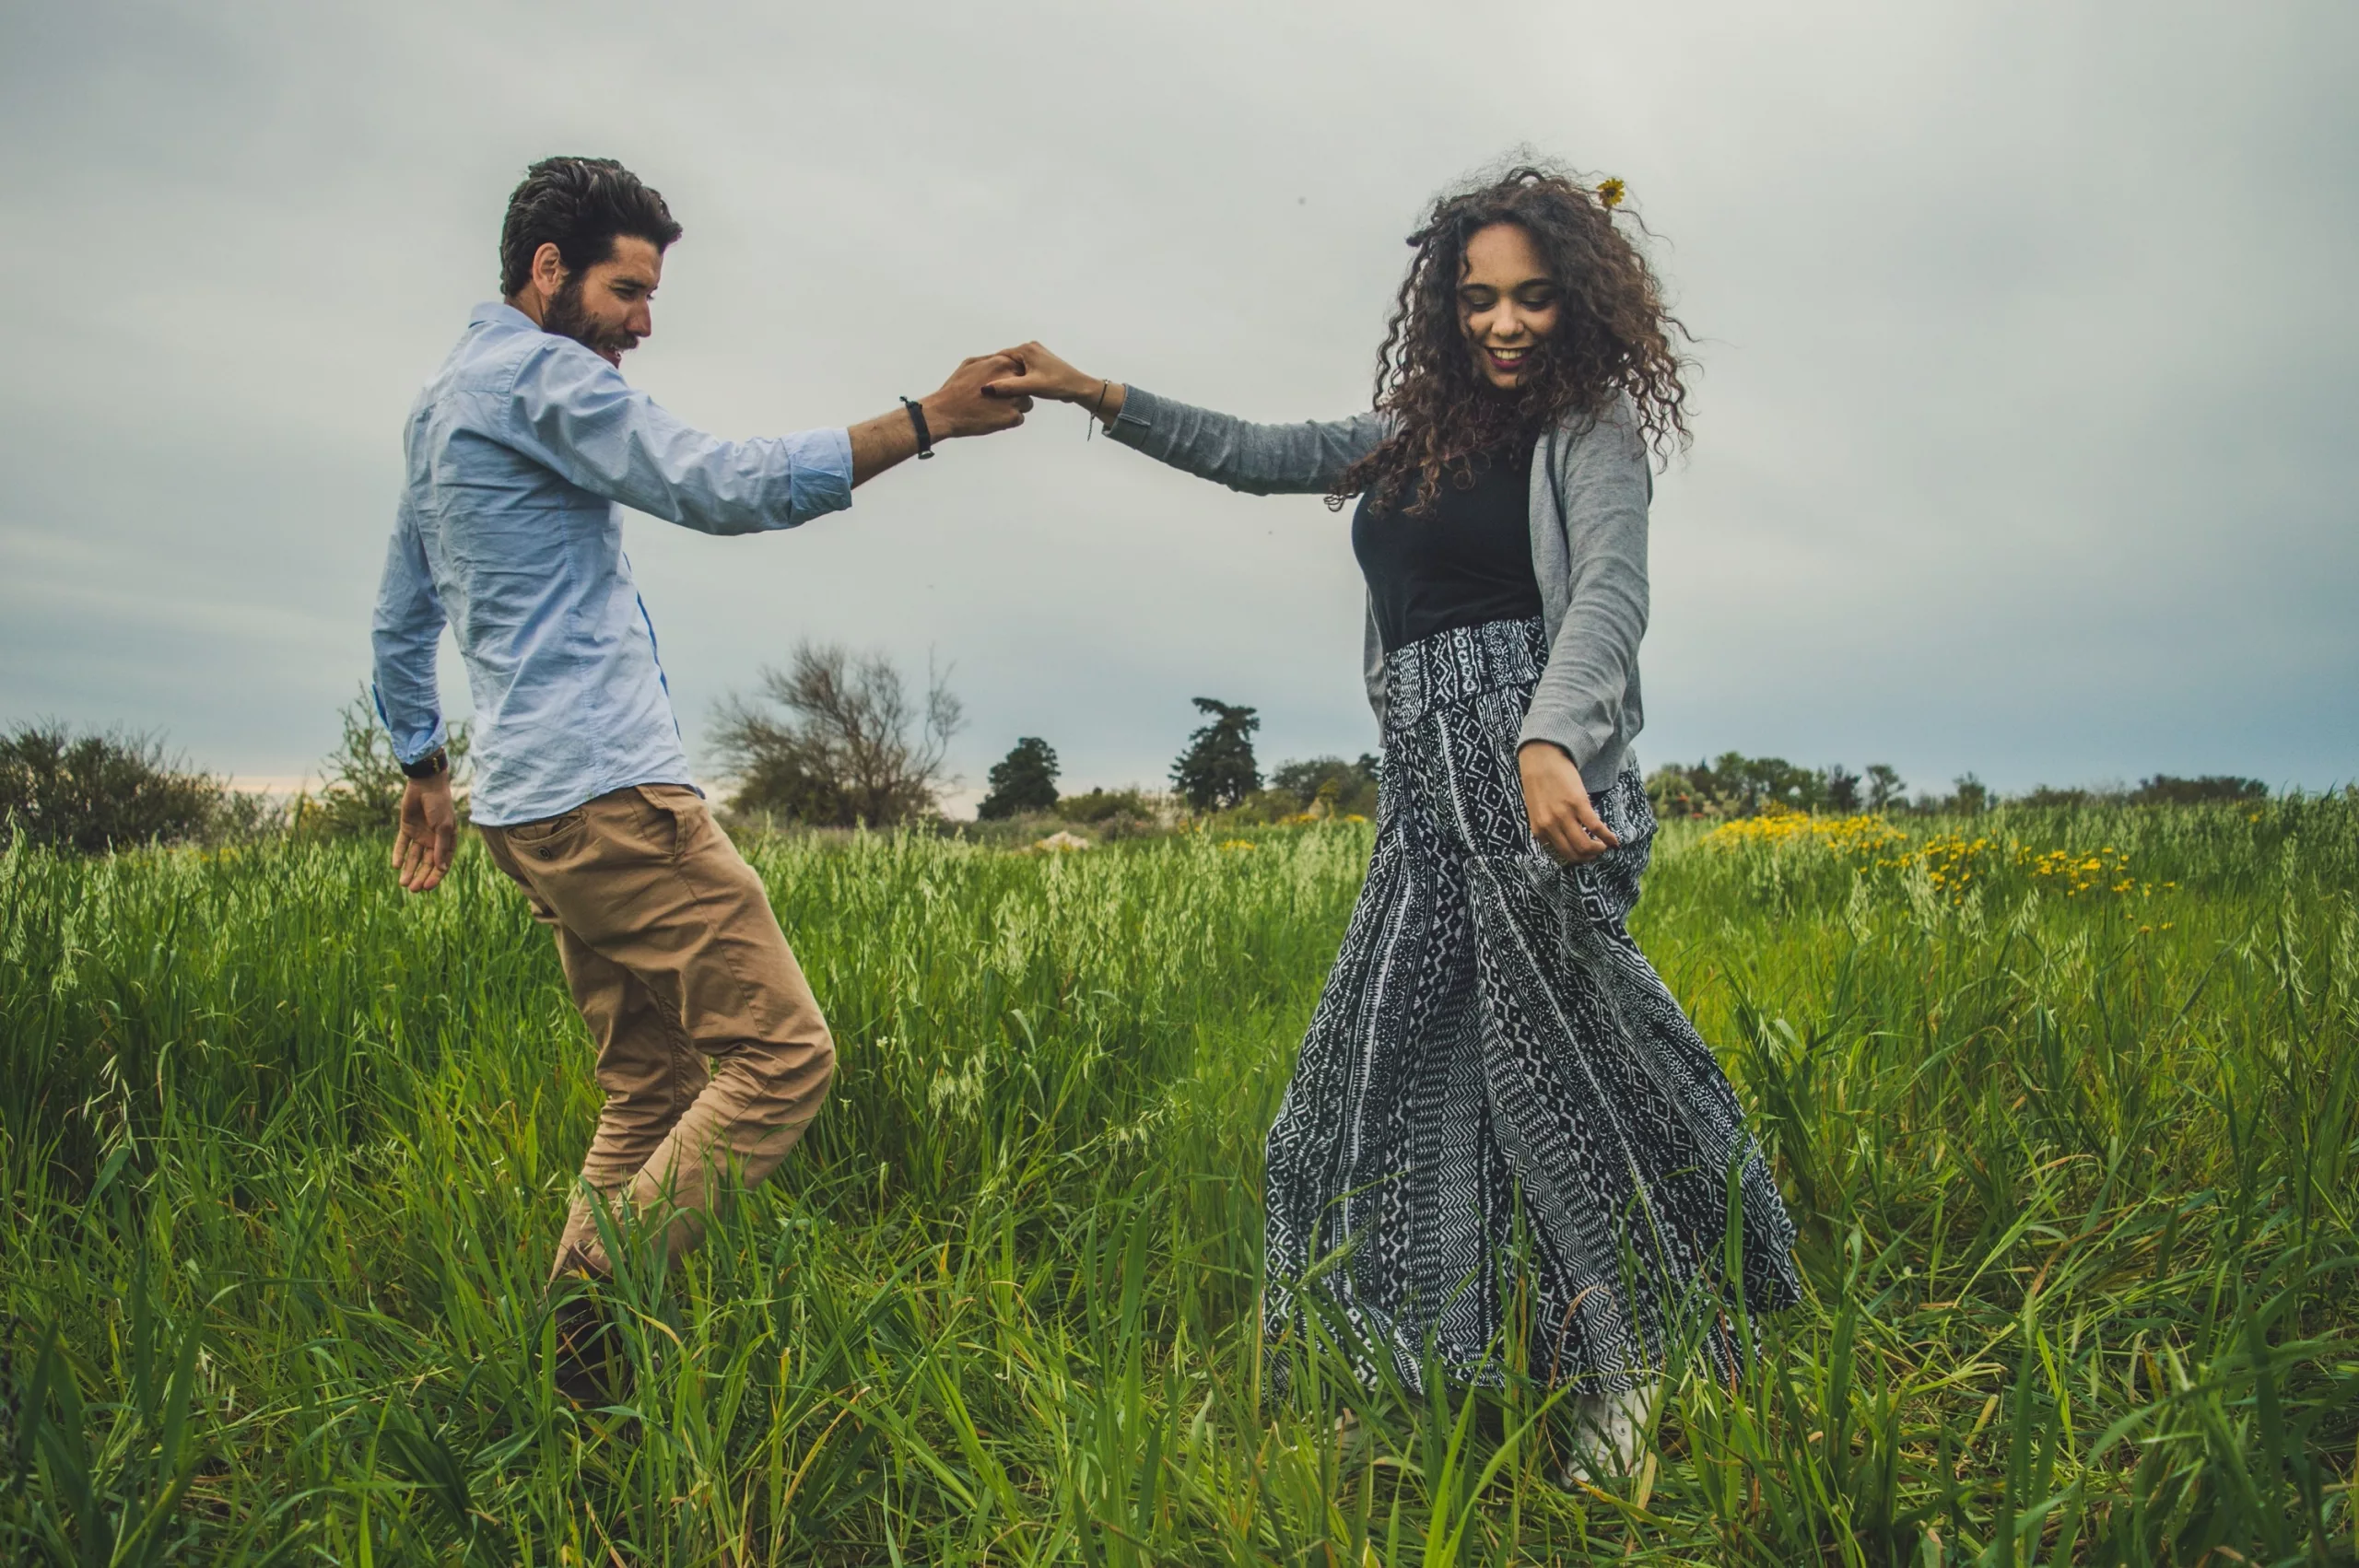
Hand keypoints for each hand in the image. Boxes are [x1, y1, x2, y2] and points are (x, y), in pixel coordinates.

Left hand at [393, 774, 457, 892]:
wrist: (426, 785)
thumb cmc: (440, 805)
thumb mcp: (443, 827)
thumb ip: (441, 847)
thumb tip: (441, 868)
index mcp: (447, 841)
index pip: (442, 864)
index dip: (435, 876)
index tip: (427, 887)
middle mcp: (433, 840)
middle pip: (427, 864)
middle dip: (420, 876)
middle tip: (412, 889)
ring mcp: (420, 835)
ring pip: (413, 857)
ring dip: (409, 870)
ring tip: (403, 883)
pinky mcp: (407, 828)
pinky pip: (402, 845)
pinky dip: (398, 855)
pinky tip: (395, 866)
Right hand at [921, 354, 1031, 438]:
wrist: (945, 412)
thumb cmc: (955, 388)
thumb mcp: (970, 364)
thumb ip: (989, 360)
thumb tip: (1000, 358)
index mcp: (1002, 363)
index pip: (1020, 368)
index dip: (1013, 379)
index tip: (1003, 386)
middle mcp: (1011, 378)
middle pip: (1025, 385)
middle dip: (1015, 392)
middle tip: (999, 399)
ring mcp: (1013, 398)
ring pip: (1026, 403)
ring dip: (1014, 407)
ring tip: (995, 409)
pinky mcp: (1012, 417)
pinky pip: (1019, 418)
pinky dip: (1009, 420)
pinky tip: (993, 418)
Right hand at [983, 342, 1125, 421]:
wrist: (1079, 387)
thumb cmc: (1058, 385)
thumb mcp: (1030, 387)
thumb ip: (1008, 387)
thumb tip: (986, 388)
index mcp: (1026, 349)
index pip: (1000, 357)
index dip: (990, 370)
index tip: (980, 382)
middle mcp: (1030, 348)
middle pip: (1007, 361)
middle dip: (1000, 374)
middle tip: (987, 389)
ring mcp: (1036, 354)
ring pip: (1014, 367)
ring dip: (1009, 378)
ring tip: (999, 391)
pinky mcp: (1040, 363)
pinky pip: (1022, 370)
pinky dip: (1017, 379)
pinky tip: (1013, 391)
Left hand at [1518, 742, 1620, 864]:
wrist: (1541, 758)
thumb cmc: (1538, 783)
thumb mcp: (1535, 810)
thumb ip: (1545, 827)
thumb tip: (1562, 841)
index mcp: (1538, 830)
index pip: (1559, 855)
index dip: (1574, 858)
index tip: (1584, 855)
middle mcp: (1550, 826)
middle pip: (1573, 853)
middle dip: (1587, 857)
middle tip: (1596, 852)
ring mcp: (1564, 816)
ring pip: (1585, 845)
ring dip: (1598, 850)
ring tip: (1604, 846)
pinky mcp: (1578, 804)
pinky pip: (1596, 827)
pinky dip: (1607, 837)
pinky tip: (1614, 841)